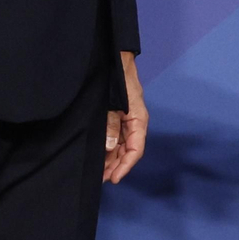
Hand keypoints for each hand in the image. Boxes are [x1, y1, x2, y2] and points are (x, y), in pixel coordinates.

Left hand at [104, 51, 148, 183]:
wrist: (116, 60)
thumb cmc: (118, 79)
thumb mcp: (114, 102)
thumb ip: (111, 124)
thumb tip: (109, 147)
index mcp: (138, 120)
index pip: (136, 149)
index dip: (125, 165)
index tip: (114, 178)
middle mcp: (134, 123)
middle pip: (129, 151)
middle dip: (117, 166)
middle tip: (102, 179)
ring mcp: (126, 120)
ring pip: (122, 146)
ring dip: (112, 160)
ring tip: (100, 172)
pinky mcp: (118, 117)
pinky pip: (116, 138)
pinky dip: (109, 149)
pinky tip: (100, 156)